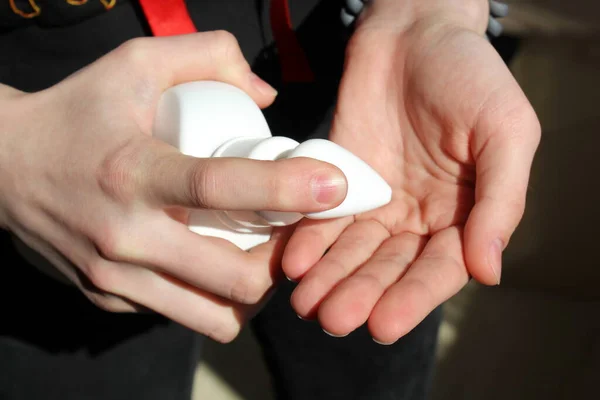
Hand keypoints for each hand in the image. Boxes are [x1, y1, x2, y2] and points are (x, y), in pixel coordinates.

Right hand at [0, 31, 346, 342]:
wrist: (3, 166)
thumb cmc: (78, 113)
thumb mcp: (135, 63)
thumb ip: (207, 55)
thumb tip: (267, 95)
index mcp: (134, 170)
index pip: (222, 186)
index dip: (287, 188)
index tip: (333, 187)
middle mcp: (124, 234)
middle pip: (235, 276)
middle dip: (281, 261)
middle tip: (289, 233)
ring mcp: (114, 277)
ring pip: (213, 314)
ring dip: (251, 291)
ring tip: (254, 256)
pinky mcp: (107, 300)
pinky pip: (181, 313)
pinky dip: (210, 296)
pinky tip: (209, 263)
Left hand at [283, 8, 540, 342]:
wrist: (414, 31)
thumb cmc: (470, 75)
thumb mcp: (505, 131)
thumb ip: (500, 200)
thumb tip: (488, 271)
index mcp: (464, 213)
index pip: (438, 268)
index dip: (413, 298)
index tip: (384, 324)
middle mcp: (419, 216)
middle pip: (388, 267)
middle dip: (362, 294)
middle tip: (334, 320)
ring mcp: (378, 200)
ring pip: (352, 251)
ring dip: (330, 279)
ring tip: (307, 305)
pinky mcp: (340, 179)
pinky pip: (323, 217)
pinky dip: (309, 240)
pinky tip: (293, 262)